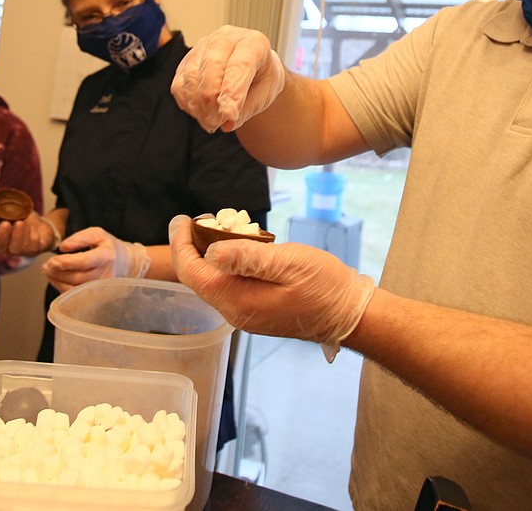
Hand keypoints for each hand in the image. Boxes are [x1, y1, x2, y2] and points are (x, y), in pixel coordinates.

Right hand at [0, 212, 57, 255]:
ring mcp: (19, 250)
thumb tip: (2, 196)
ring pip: (15, 249)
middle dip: (1, 235)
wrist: (42, 227)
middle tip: (5, 223)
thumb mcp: (16, 210)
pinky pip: (32, 247)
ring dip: (17, 236)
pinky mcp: (34, 251)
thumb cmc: (24, 218)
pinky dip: (32, 237)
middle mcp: (6, 246)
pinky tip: (34, 228)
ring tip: (20, 223)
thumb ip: (8, 207)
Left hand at [41, 227, 152, 292]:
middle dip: (56, 273)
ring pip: (73, 289)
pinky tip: (57, 280)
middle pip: (75, 277)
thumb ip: (79, 238)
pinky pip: (76, 296)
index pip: (83, 262)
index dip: (65, 263)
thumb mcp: (98, 234)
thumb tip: (62, 247)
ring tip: (49, 273)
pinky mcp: (97, 297)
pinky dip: (62, 289)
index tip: (51, 261)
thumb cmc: (109, 248)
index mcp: (106, 256)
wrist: (128, 264)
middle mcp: (105, 275)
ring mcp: (102, 289)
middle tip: (45, 267)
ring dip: (57, 282)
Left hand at [169, 215, 374, 359]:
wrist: (350, 314)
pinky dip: (229, 263)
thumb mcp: (288, 264)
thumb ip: (248, 258)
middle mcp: (236, 312)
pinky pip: (231, 285)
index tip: (181, 219)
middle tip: (204, 217)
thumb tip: (210, 253)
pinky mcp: (257, 310)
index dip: (181, 244)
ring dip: (211, 254)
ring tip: (222, 226)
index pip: (192, 273)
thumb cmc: (324, 287)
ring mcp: (246, 314)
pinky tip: (242, 247)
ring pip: (215, 281)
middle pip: (200, 278)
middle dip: (194, 246)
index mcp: (237, 301)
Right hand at [171, 26, 284, 132]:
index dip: (232, 92)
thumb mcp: (266, 93)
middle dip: (212, 100)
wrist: (253, 69)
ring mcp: (203, 46)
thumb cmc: (262, 79)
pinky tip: (201, 114)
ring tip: (212, 123)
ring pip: (191, 76)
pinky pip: (179, 84)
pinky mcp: (186, 60)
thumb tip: (227, 123)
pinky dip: (188, 104)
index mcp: (253, 42)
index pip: (239, 65)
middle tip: (218, 123)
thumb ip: (249, 107)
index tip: (229, 116)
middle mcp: (226, 38)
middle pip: (211, 66)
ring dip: (199, 106)